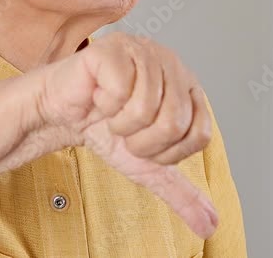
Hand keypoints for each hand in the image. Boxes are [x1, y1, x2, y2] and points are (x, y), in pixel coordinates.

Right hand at [36, 32, 218, 238]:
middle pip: (174, 123)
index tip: (145, 145)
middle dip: (142, 142)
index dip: (168, 152)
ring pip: (147, 108)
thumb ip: (180, 192)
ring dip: (120, 125)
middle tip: (124, 132)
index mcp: (188, 87)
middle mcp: (172, 64)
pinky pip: (119, 91)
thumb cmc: (104, 129)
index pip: (199, 134)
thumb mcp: (146, 166)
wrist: (62, 116)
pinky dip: (104, 104)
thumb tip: (210, 224)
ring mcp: (144, 51)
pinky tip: (98, 96)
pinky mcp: (114, 48)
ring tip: (111, 114)